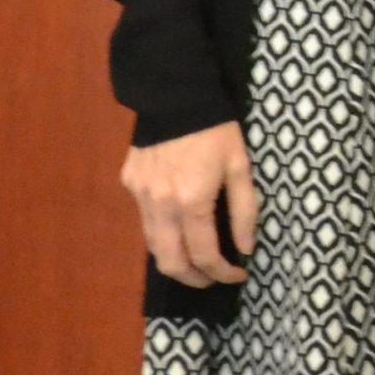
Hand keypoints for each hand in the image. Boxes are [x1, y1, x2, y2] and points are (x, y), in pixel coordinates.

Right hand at [121, 121, 255, 287]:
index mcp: (191, 200)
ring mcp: (140, 195)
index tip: (238, 274)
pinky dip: (163, 233)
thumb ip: (244, 210)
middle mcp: (160, 204)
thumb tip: (245, 249)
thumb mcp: (241, 166)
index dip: (222, 272)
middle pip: (170, 262)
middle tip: (213, 279)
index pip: (204, 254)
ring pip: (152, 245)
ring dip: (175, 260)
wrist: (176, 95)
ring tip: (198, 261)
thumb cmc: (217, 130)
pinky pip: (145, 220)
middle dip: (194, 279)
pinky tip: (180, 226)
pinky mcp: (129, 184)